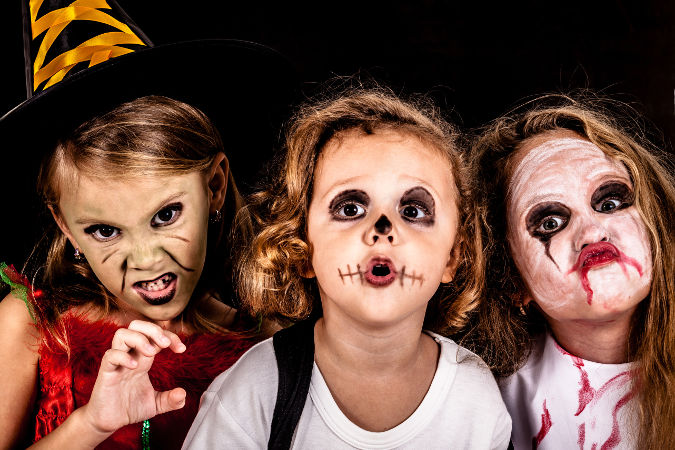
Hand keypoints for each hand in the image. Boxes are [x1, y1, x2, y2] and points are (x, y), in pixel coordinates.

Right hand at [80, 320, 186, 436]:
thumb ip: (170, 400)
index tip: (181, 349)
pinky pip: (110, 355)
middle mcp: (129, 355)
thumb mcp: (155, 405)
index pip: (155, 335)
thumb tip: (183, 394)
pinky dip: (123, 357)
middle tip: (166, 344)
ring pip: (121, 334)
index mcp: (142, 358)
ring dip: (139, 338)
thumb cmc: (129, 408)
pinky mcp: (105, 373)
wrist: (108, 422)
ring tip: (151, 352)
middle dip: (153, 329)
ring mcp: (116, 363)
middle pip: (136, 325)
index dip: (170, 336)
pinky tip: (135, 367)